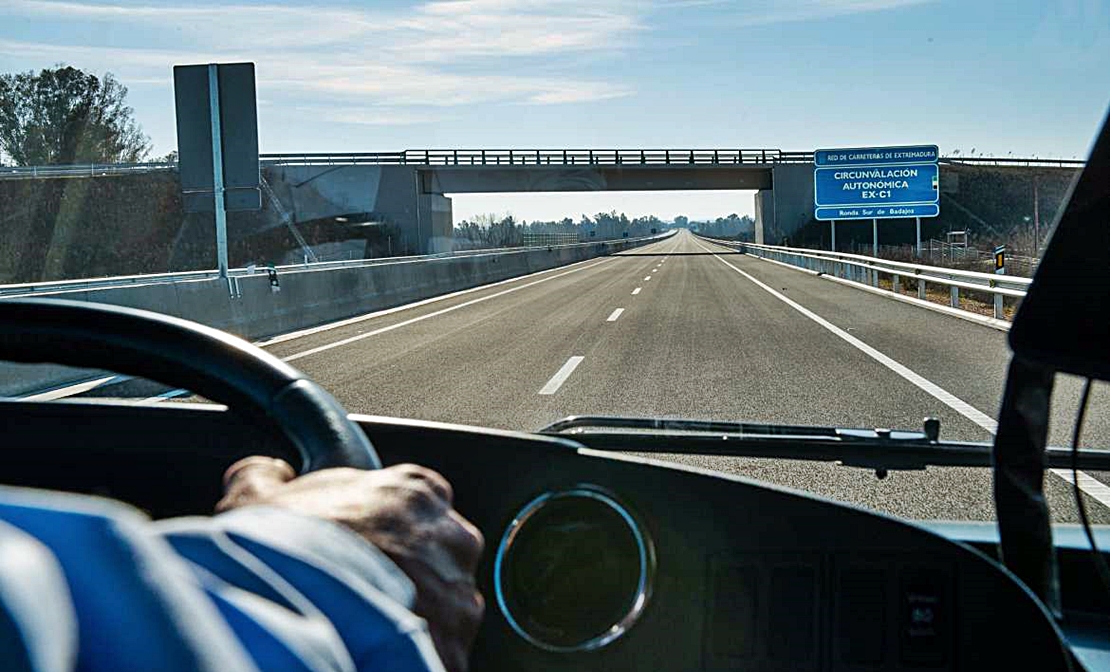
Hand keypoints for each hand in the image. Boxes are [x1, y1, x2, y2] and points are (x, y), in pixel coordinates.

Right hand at [217, 457, 484, 671]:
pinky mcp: (459, 644)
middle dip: (406, 568)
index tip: (362, 539)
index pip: (417, 498)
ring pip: (444, 602)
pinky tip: (374, 649)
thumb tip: (264, 471)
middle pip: (435, 551)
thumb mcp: (256, 503)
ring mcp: (459, 592)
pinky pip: (442, 647)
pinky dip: (416, 651)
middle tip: (357, 587)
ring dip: (416, 611)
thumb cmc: (288, 559)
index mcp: (414, 490)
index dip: (385, 522)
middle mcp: (450, 535)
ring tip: (365, 624)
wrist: (304, 619)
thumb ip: (266, 476)